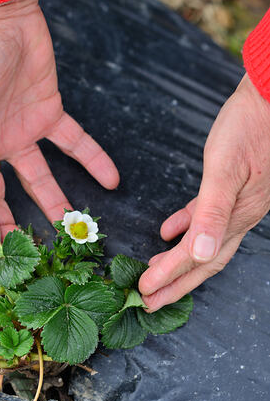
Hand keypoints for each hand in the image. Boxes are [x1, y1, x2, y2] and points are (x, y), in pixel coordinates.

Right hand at [0, 0, 118, 260]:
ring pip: (40, 177)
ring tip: (75, 230)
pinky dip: (93, 160)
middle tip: (30, 254)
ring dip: (56, 202)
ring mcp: (24, 133)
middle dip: (12, 225)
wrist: (5, 16)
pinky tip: (112, 180)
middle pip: (2, 196)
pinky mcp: (50, 115)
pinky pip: (74, 143)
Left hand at [139, 73, 269, 310]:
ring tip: (155, 271)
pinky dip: (185, 227)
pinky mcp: (230, 189)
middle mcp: (239, 217)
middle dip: (175, 283)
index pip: (196, 257)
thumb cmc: (247, 128)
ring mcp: (237, 204)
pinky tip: (168, 230)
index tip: (144, 293)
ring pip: (203, 243)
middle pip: (203, 261)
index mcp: (236, 216)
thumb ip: (212, 211)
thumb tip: (198, 253)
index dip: (169, 276)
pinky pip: (204, 217)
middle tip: (148, 300)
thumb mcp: (225, 168)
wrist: (267, 100)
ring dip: (178, 260)